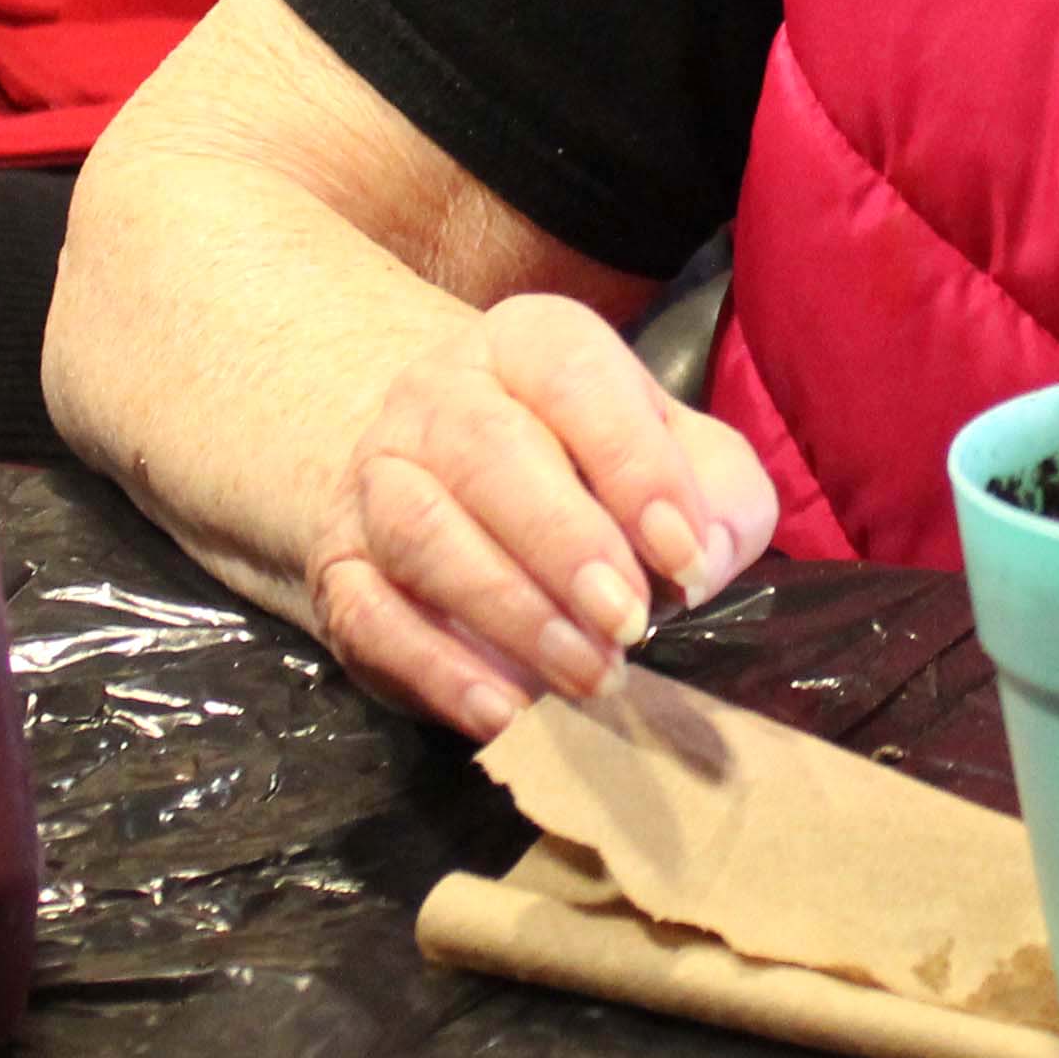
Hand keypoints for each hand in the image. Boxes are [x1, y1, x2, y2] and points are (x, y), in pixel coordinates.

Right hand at [303, 294, 777, 735]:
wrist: (443, 477)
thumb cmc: (589, 469)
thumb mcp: (674, 456)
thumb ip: (717, 491)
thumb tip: (707, 553)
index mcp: (530, 346)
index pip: (575, 378)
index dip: (634, 466)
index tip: (685, 557)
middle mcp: (439, 397)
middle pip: (489, 452)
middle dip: (566, 544)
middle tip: (628, 623)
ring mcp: (376, 478)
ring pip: (422, 532)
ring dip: (511, 612)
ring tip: (588, 675)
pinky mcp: (341, 567)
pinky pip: (369, 613)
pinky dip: (434, 668)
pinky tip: (502, 711)